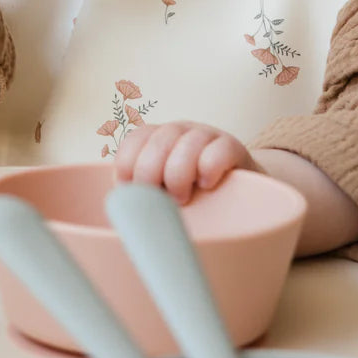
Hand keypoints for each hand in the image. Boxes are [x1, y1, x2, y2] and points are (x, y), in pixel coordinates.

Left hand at [113, 121, 257, 204]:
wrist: (240, 198)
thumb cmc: (190, 200)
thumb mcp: (160, 196)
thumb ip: (140, 200)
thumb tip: (118, 225)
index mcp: (156, 139)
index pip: (134, 139)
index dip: (126, 166)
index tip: (130, 192)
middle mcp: (180, 132)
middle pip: (158, 141)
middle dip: (150, 174)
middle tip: (158, 200)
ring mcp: (207, 136)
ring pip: (187, 143)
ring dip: (178, 175)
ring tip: (181, 198)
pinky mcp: (233, 147)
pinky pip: (219, 150)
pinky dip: (209, 169)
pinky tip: (207, 186)